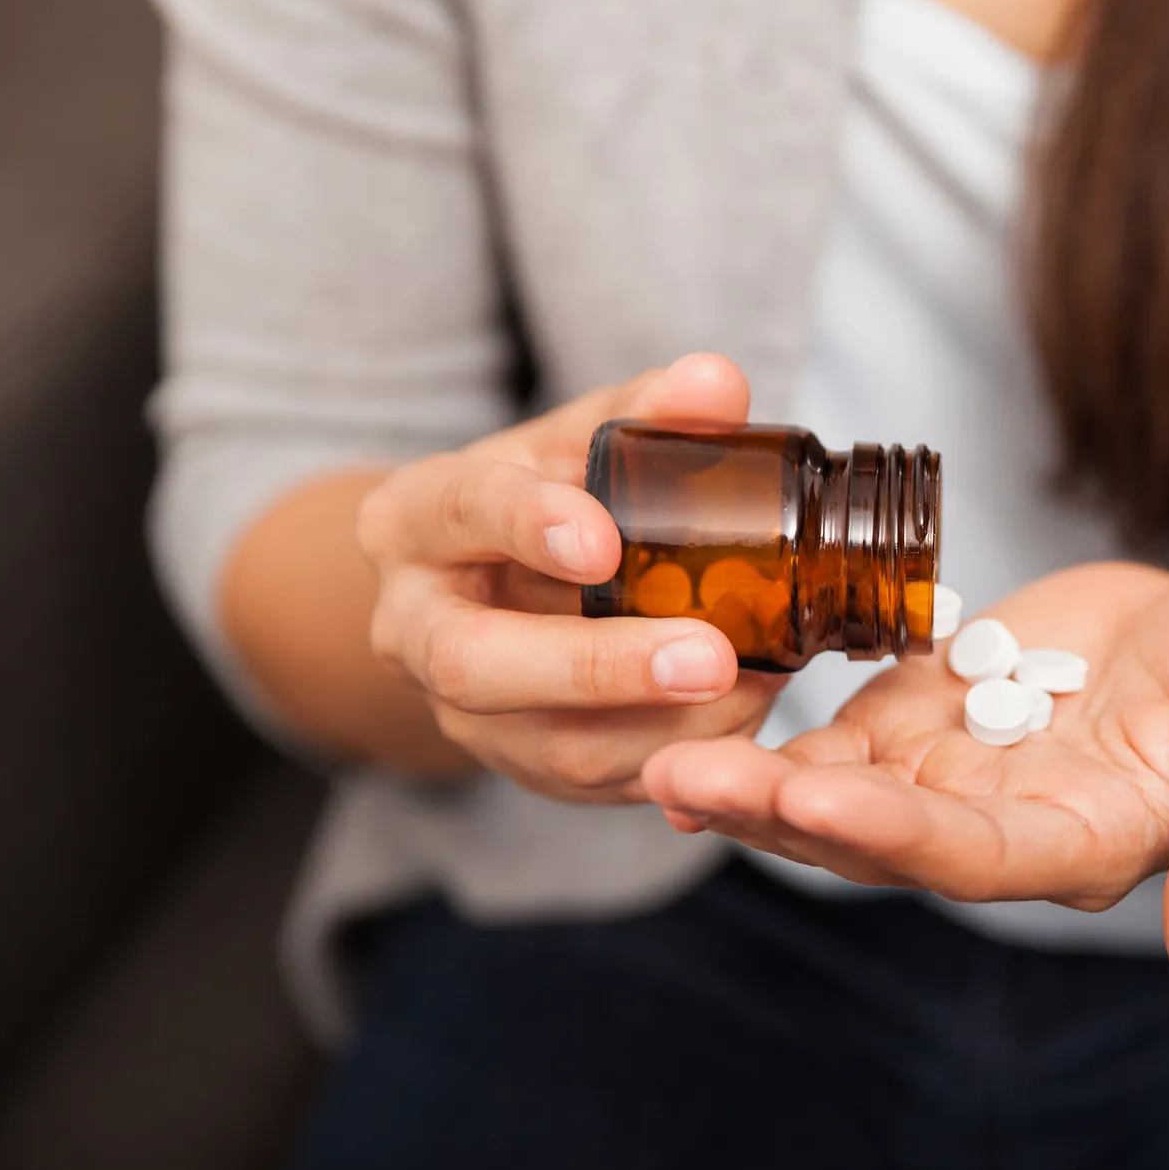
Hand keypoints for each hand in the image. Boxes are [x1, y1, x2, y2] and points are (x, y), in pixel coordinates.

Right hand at [355, 354, 782, 801]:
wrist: (493, 587)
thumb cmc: (543, 496)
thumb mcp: (576, 441)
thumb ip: (646, 410)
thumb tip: (719, 384)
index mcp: (415, 522)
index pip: (459, 513)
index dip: (527, 525)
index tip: (604, 537)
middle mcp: (413, 628)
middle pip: (477, 665)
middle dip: (597, 668)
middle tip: (709, 657)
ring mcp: (463, 714)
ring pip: (548, 746)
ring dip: (661, 726)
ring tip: (755, 687)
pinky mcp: (521, 768)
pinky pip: (597, 785)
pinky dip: (677, 759)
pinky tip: (743, 724)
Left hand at [642, 562, 1168, 1005]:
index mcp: (1072, 848)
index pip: (968, 856)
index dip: (890, 829)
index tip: (812, 795)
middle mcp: (994, 827)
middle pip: (871, 831)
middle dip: (778, 810)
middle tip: (683, 778)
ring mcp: (951, 773)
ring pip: (835, 784)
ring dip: (750, 777)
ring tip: (661, 753)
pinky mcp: (926, 715)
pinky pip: (838, 726)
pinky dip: (773, 721)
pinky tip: (693, 708)